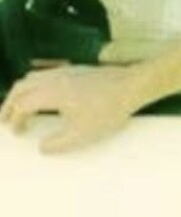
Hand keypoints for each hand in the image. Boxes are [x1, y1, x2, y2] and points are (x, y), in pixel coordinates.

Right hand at [0, 61, 143, 152]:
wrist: (132, 85)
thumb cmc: (107, 110)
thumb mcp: (82, 134)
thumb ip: (58, 144)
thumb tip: (42, 147)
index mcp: (50, 93)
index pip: (22, 104)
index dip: (15, 118)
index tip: (16, 132)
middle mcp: (52, 78)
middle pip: (21, 87)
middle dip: (10, 104)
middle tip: (6, 119)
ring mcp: (63, 71)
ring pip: (31, 78)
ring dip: (21, 93)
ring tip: (20, 107)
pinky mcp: (74, 69)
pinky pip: (44, 74)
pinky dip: (34, 86)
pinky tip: (43, 95)